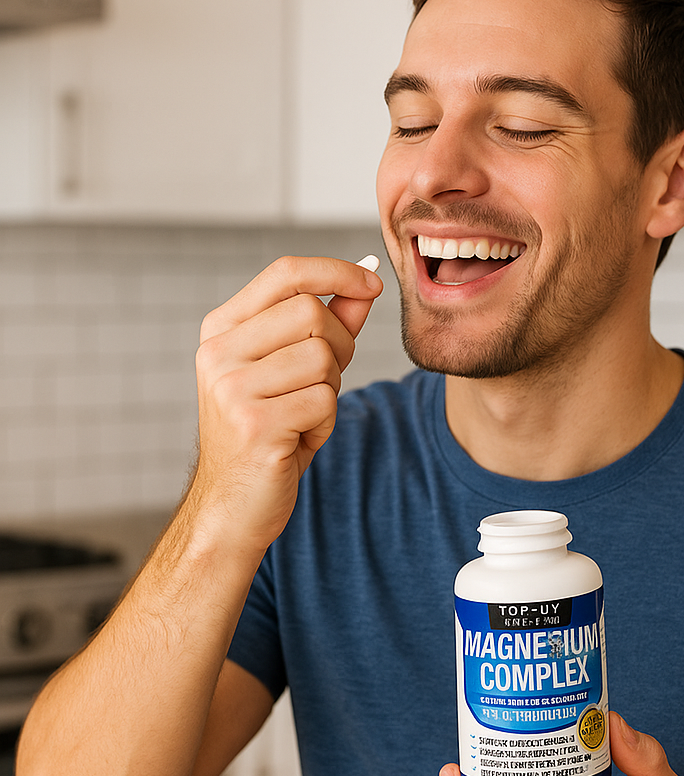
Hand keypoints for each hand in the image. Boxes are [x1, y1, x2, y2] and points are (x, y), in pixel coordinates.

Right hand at [188, 255, 382, 555]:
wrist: (233, 505)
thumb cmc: (268, 433)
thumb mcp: (294, 371)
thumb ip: (327, 325)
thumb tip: (364, 285)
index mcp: (222, 329)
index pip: (285, 273)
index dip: (336, 271)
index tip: (372, 283)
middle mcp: (218, 352)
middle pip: (312, 312)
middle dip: (340, 346)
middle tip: (324, 382)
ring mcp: (232, 388)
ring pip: (322, 358)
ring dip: (330, 388)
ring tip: (303, 415)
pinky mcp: (254, 424)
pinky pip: (323, 400)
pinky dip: (325, 421)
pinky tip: (299, 438)